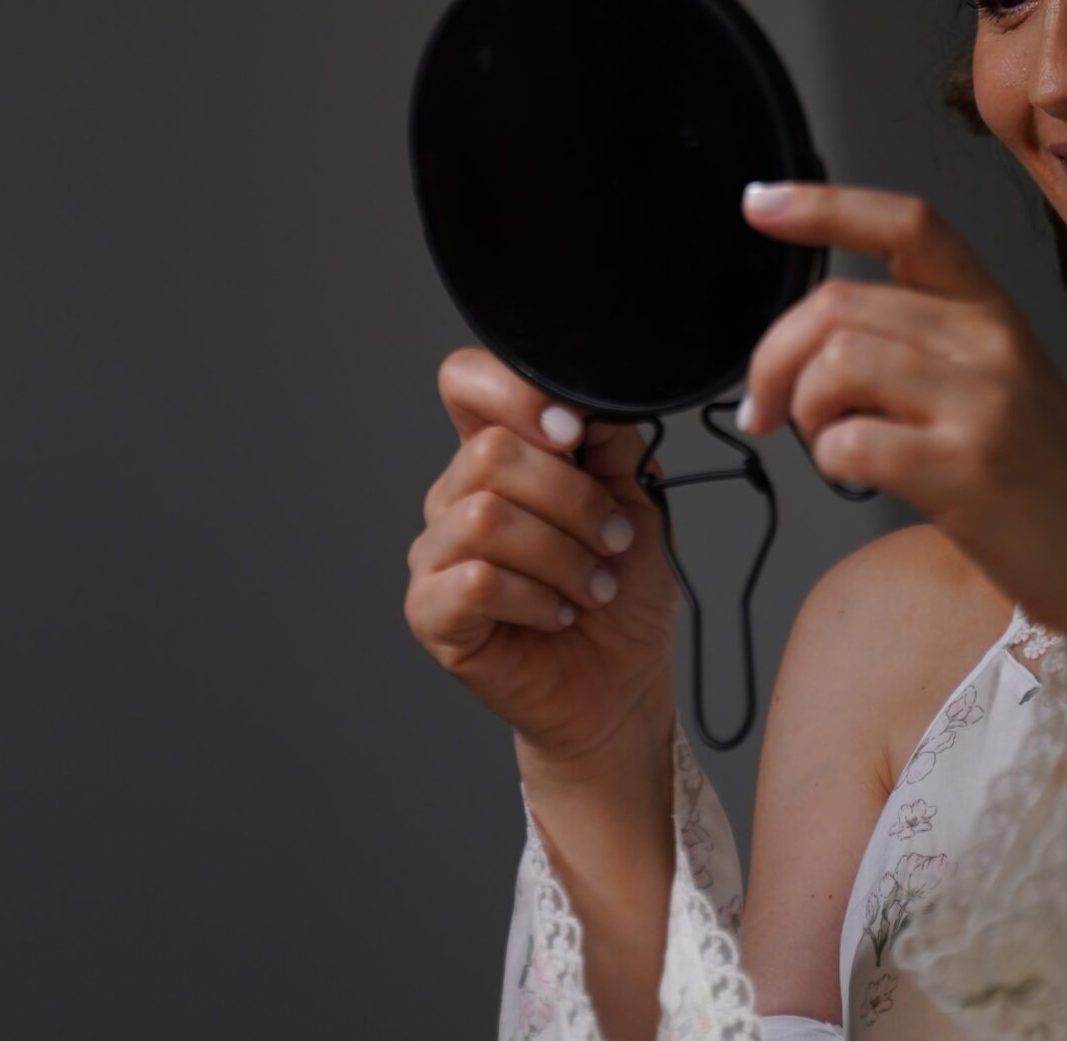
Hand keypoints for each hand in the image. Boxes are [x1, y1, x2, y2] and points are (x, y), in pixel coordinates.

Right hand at [403, 348, 682, 766]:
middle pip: (488, 453)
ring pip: (484, 517)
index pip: (466, 382)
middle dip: (571, 499)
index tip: (574, 433)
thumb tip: (587, 399)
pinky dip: (534, 597)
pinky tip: (556, 614)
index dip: (513, 392)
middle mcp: (455, 497)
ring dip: (561, 556)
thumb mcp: (635, 499)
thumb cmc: (621, 594)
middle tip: (609, 541)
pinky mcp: (431, 614)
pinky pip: (474, 582)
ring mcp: (436, 555)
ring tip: (592, 588)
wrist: (621, 684)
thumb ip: (609, 441)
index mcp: (497, 456)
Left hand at [734, 180, 1066, 682]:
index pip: (906, 224)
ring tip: (825, 444)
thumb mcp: (999, 385)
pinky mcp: (967, 471)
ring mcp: (983, 404)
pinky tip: (857, 478)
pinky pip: (850, 441)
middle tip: (763, 408)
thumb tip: (810, 342)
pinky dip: (830, 460)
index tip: (759, 204)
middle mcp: (990, 342)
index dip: (824, 207)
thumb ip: (921, 345)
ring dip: (803, 410)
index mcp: (993, 312)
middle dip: (774, 356)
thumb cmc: (1043, 485)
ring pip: (836, 364)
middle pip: (839, 303)